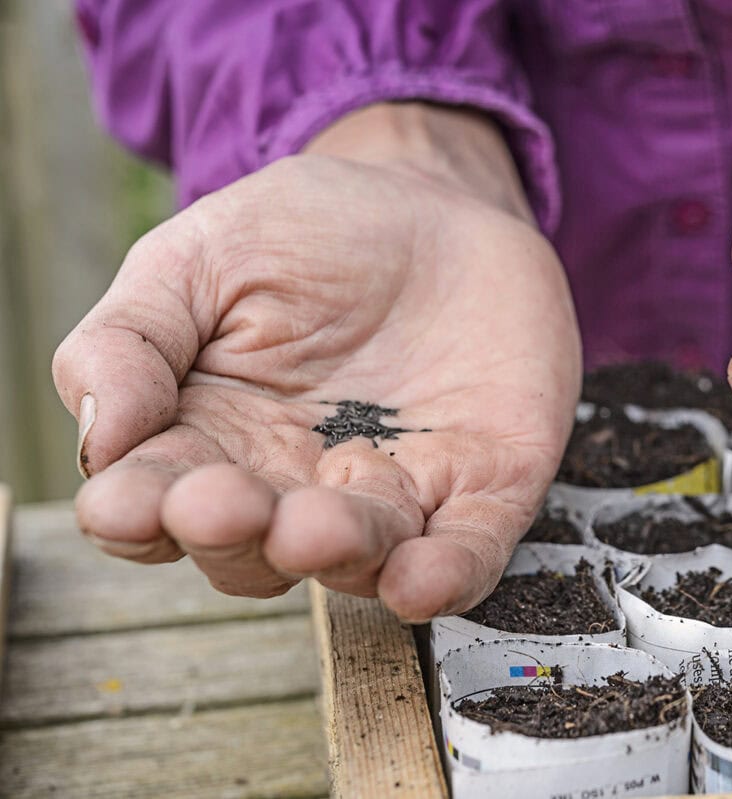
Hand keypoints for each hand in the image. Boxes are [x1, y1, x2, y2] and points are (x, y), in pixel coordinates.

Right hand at [53, 103, 580, 619]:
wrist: (434, 202)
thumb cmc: (304, 237)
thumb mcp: (198, 260)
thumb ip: (132, 340)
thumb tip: (99, 439)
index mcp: (210, 441)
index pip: (157, 503)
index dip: (136, 514)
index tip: (127, 502)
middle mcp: (295, 488)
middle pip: (252, 552)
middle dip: (236, 538)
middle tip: (226, 504)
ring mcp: (393, 496)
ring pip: (357, 559)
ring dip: (335, 554)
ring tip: (315, 527)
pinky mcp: (480, 489)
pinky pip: (465, 553)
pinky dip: (445, 577)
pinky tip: (420, 581)